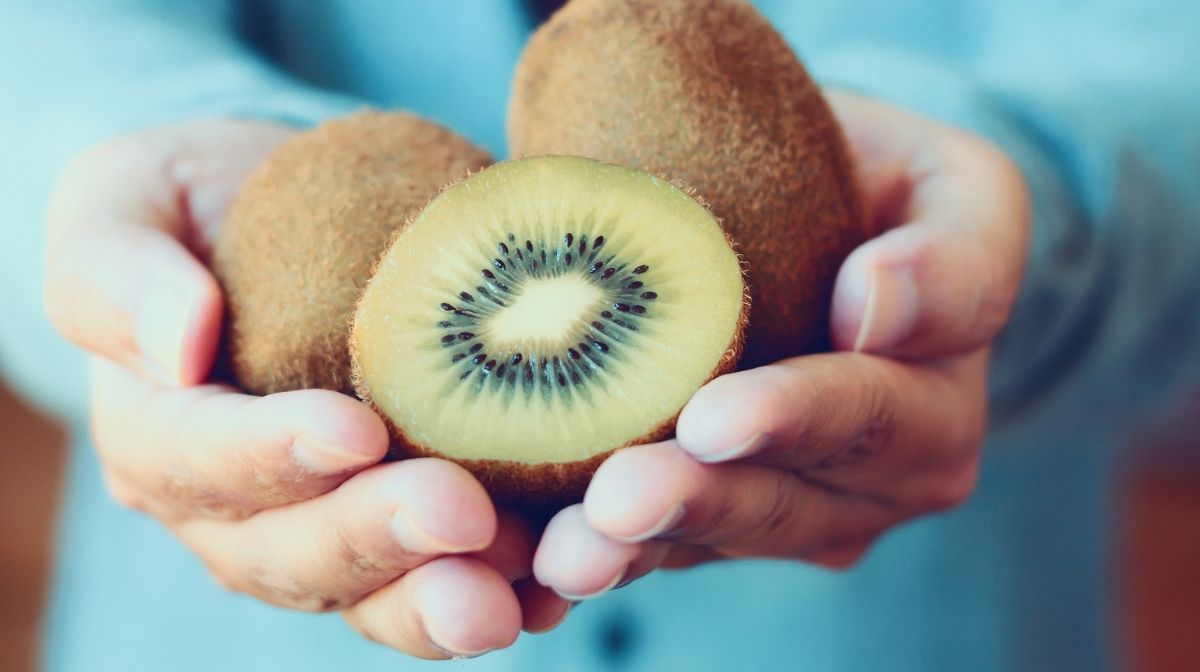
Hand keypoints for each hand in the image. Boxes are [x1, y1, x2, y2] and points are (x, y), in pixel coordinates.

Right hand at [44, 119, 567, 656]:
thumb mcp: (124, 201)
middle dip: (376, 538)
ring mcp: (321, 528)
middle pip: (292, 550)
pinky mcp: (401, 531)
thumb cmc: (196, 205)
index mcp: (158, 434)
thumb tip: (174, 344)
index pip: (200, 459)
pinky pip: (438, 581)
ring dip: (437, 599)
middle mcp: (235, 509)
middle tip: (460, 513)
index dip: (273, 455)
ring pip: (369, 592)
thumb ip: (114, 272)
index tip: (353, 431)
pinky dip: (497, 592)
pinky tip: (549, 589)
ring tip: (507, 593)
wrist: (288, 217)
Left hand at [532, 91, 1029, 598]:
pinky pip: (669, 546)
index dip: (795, 419)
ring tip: (571, 549)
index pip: (870, 415)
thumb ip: (954, 251)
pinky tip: (548, 560)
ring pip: (718, 538)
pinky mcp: (727, 524)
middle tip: (617, 500)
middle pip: (786, 500)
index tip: (713, 419)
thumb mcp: (958, 189)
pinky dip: (610, 552)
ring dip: (642, 543)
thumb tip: (874, 300)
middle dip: (699, 501)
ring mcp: (802, 513)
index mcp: (936, 404)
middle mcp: (877, 483)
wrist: (827, 225)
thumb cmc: (886, 192)